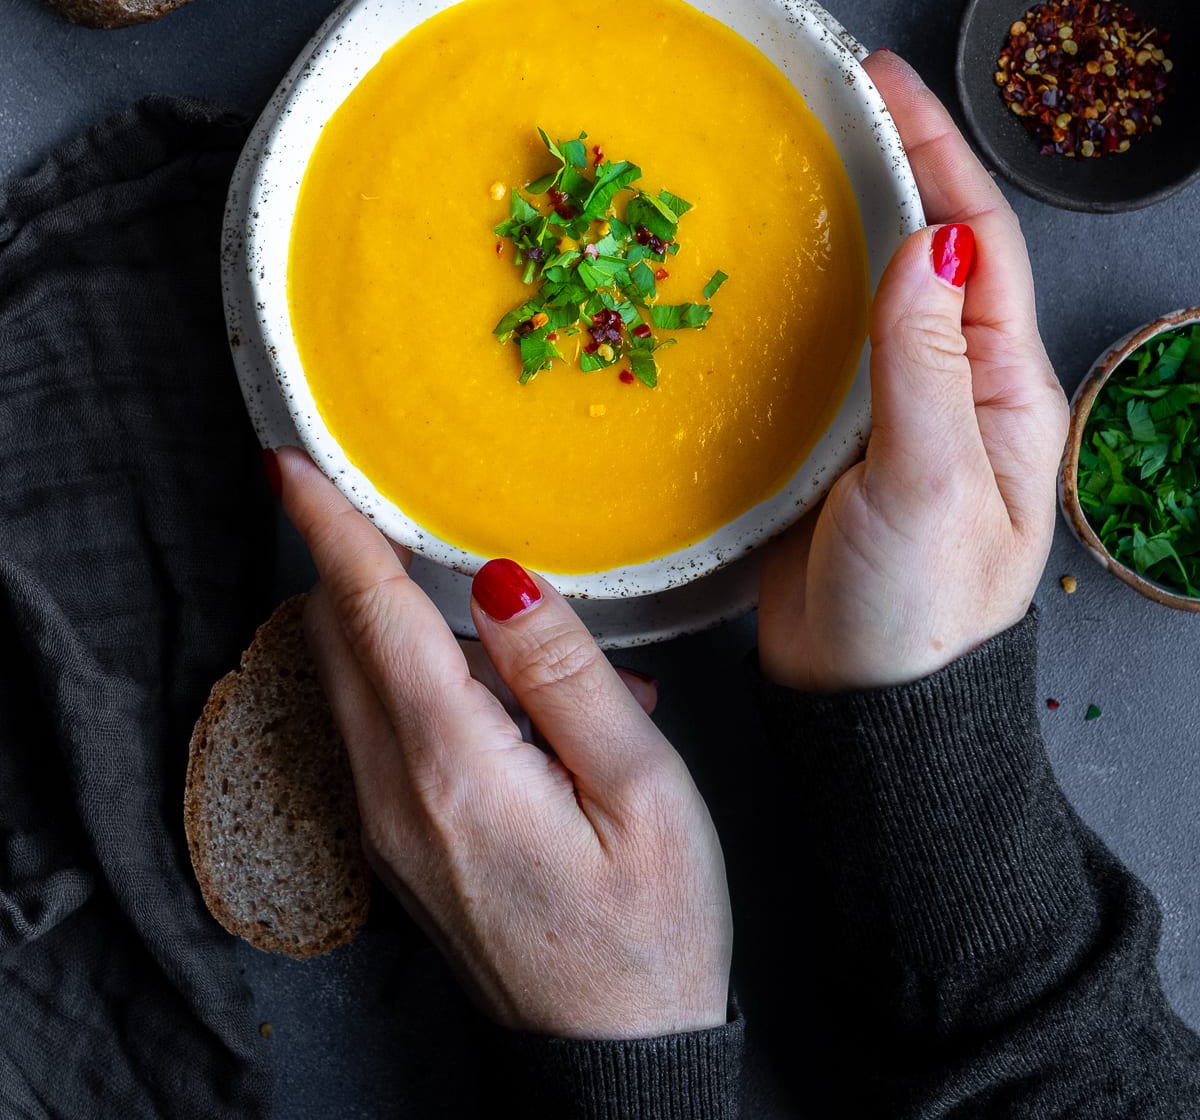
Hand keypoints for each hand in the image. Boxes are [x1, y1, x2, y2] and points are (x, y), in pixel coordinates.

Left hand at [275, 448, 732, 1037]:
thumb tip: (498, 577)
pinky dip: (417, 678)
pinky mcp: (398, 844)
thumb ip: (563, 672)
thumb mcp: (641, 788)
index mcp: (451, 765)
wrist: (619, 1061)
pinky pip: (378, 727)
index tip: (288, 463)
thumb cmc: (652, 929)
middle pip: (339, 638)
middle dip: (352, 558)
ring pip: (353, 680)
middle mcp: (392, 792)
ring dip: (399, 621)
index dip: (329, 528)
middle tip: (398, 497)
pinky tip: (519, 702)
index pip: (369, 614)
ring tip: (521, 633)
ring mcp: (384, 824)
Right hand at [759, 50, 1068, 692]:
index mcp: (1000, 387)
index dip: (937, 152)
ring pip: (865, 285)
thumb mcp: (931, 485)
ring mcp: (888, 406)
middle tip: (831, 92)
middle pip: (926, 245)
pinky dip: (786, 286)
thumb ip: (923, 366)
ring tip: (786, 150)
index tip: (885, 82)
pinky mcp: (825, 436)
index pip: (979, 240)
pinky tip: (743, 259)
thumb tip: (929, 244)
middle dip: (890, 161)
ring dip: (836, 214)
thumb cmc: (918, 615)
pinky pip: (812, 340)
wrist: (863, 711)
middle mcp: (952, 383)